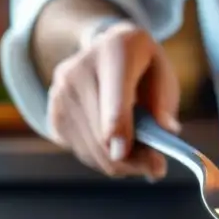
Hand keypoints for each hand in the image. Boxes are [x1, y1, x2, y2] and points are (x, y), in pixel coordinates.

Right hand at [46, 20, 180, 179]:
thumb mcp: (162, 74)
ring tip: (138, 154)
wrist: (105, 52)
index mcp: (115, 50)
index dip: (117, 127)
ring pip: (90, 150)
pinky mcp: (53, 113)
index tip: (123, 153)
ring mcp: (60, 92)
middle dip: (130, 159)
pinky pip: (80, 152)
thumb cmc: (141, 67)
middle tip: (156, 167)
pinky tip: (115, 144)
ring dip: (118, 163)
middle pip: (100, 133)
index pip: (112, 95)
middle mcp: (79, 69)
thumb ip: (165, 102)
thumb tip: (162, 132)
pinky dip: (102, 158)